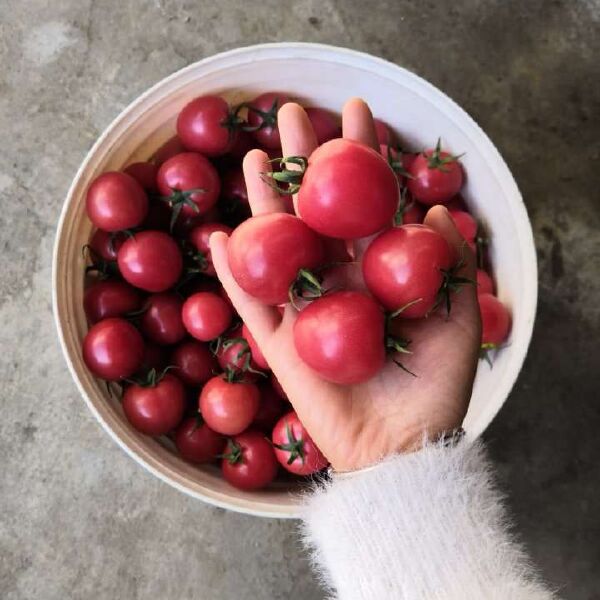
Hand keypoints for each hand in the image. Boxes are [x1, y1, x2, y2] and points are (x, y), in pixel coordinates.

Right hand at [210, 99, 480, 471]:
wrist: (398, 447)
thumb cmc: (433, 389)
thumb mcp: (457, 322)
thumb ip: (449, 267)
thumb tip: (439, 210)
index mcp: (380, 273)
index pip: (368, 204)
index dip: (364, 157)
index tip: (358, 109)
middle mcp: (339, 282)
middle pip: (317, 212)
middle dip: (307, 163)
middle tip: (294, 113)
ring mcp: (305, 309)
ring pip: (279, 246)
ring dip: (266, 203)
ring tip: (256, 158)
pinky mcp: (279, 342)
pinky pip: (249, 303)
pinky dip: (234, 272)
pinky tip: (222, 235)